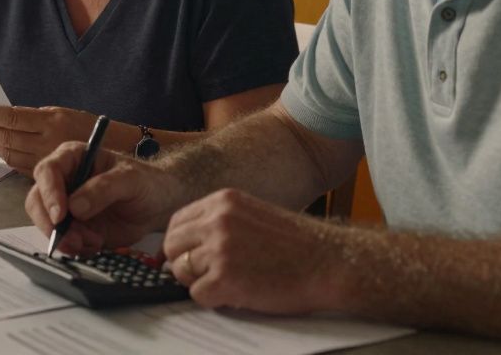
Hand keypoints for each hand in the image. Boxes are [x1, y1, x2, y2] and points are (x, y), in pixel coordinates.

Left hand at [0, 104, 98, 174]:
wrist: (113, 151)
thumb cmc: (87, 128)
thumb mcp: (64, 112)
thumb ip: (37, 117)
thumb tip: (8, 118)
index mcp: (52, 121)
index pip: (13, 119)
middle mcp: (48, 141)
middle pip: (8, 137)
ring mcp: (46, 159)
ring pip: (10, 154)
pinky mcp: (46, 173)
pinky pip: (19, 166)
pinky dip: (5, 156)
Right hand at [25, 142, 181, 255]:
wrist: (159, 205)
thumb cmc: (146, 182)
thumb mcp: (130, 179)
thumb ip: (104, 188)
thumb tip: (75, 206)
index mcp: (73, 157)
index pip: (48, 171)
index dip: (49, 193)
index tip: (62, 215)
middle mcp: (64, 180)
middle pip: (37, 200)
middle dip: (51, 223)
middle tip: (73, 238)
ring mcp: (66, 206)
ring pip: (46, 223)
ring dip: (64, 238)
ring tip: (93, 241)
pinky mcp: (73, 227)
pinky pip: (61, 240)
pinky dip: (74, 247)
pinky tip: (96, 244)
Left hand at [163, 189, 341, 313]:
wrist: (329, 262)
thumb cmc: (297, 244)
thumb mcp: (253, 213)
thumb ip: (220, 222)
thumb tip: (187, 244)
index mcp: (223, 201)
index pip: (177, 222)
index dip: (181, 243)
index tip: (191, 256)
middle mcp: (217, 221)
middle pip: (171, 246)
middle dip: (184, 264)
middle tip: (208, 275)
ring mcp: (220, 249)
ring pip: (182, 272)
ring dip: (202, 282)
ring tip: (231, 282)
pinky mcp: (225, 279)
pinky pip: (197, 295)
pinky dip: (214, 300)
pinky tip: (238, 293)